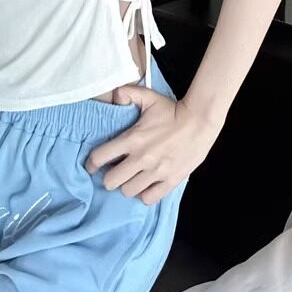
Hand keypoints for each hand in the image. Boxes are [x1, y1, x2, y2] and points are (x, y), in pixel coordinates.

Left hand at [84, 84, 224, 204]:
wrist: (199, 122)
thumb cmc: (172, 110)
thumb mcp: (148, 97)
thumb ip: (127, 93)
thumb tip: (114, 95)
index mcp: (132, 139)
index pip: (101, 157)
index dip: (92, 163)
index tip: (92, 165)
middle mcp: (141, 158)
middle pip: (111, 181)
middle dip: (109, 177)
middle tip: (114, 171)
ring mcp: (156, 172)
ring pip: (128, 192)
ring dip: (126, 186)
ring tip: (130, 178)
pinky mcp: (170, 181)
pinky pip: (149, 198)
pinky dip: (144, 194)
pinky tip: (145, 185)